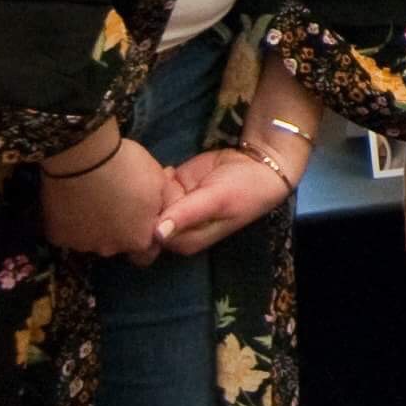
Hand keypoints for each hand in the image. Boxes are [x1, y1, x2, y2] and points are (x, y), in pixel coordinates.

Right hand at [39, 129, 169, 263]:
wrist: (84, 156)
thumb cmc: (129, 167)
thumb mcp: (160, 181)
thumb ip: (164, 205)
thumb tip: (164, 213)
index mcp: (139, 239)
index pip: (147, 251)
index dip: (145, 233)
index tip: (140, 215)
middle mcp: (110, 249)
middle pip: (117, 245)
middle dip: (119, 230)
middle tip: (116, 202)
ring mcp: (82, 245)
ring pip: (91, 239)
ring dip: (94, 225)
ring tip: (92, 199)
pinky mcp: (58, 237)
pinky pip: (68, 232)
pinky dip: (71, 221)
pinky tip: (74, 200)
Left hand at [154, 144, 297, 257]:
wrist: (259, 165)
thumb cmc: (243, 190)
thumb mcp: (217, 201)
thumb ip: (187, 215)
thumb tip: (157, 235)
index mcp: (186, 240)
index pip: (151, 236)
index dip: (146, 219)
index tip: (151, 202)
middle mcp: (177, 227)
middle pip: (146, 219)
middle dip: (147, 203)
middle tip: (156, 186)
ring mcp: (174, 206)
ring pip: (148, 202)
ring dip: (151, 188)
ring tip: (164, 176)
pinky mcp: (175, 187)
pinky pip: (154, 186)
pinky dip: (155, 177)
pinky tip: (168, 170)